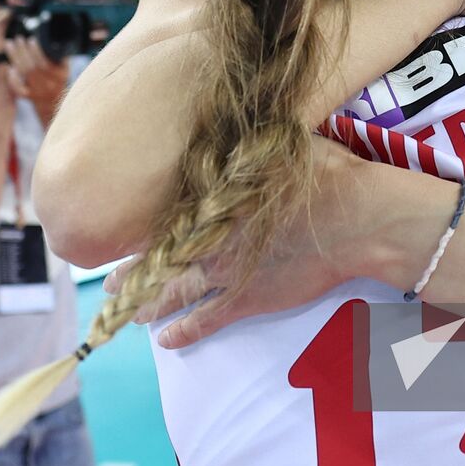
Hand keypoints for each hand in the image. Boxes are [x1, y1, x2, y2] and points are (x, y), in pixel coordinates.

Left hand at [4, 36, 68, 102]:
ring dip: (15, 57)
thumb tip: (52, 40)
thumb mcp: (65, 69)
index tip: (31, 40)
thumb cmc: (59, 81)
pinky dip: (12, 78)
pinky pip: (18, 88)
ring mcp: (38, 92)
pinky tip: (10, 67)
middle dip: (23, 51)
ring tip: (9, 45)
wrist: (55, 103)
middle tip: (18, 39)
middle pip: (31, 67)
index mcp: (60, 76)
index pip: (45, 62)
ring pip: (24, 74)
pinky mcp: (29, 97)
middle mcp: (49, 85)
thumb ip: (61, 57)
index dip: (36, 51)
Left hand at [106, 136, 362, 348]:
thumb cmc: (323, 175)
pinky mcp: (249, 299)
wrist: (356, 219)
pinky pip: (208, 320)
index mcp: (214, 200)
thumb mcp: (279, 143)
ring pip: (175, 292)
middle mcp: (210, 239)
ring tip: (128, 315)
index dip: (136, 229)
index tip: (114, 235)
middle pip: (159, 259)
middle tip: (107, 287)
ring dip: (149, 304)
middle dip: (131, 275)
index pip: (164, 217)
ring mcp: (227, 272)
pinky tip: (166, 342)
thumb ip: (245, 143)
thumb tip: (225, 124)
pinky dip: (185, 332)